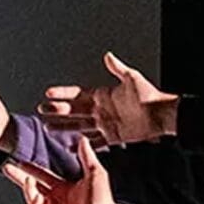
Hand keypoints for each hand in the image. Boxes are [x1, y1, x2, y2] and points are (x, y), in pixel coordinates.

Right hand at [0, 136, 113, 203]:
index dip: (32, 168)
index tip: (20, 160)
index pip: (43, 176)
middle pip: (33, 187)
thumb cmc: (101, 199)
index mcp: (65, 188)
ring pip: (32, 199)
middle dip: (19, 178)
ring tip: (29, 182)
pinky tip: (36, 198)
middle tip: (8, 168)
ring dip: (29, 190)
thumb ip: (86, 156)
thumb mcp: (95, 173)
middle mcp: (57, 200)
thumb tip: (82, 139)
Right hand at [38, 52, 178, 146]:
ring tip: (48, 127)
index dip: (63, 93)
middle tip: (42, 110)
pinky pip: (94, 142)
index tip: (48, 93)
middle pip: (74, 110)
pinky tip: (71, 147)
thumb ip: (118, 69)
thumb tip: (108, 56)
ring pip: (79, 125)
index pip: (78, 94)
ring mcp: (105, 123)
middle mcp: (101, 109)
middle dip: (57, 110)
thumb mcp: (132, 79)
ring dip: (64, 126)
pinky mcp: (113, 136)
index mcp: (103, 95)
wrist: (162, 115)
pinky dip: (83, 144)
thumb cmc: (149, 96)